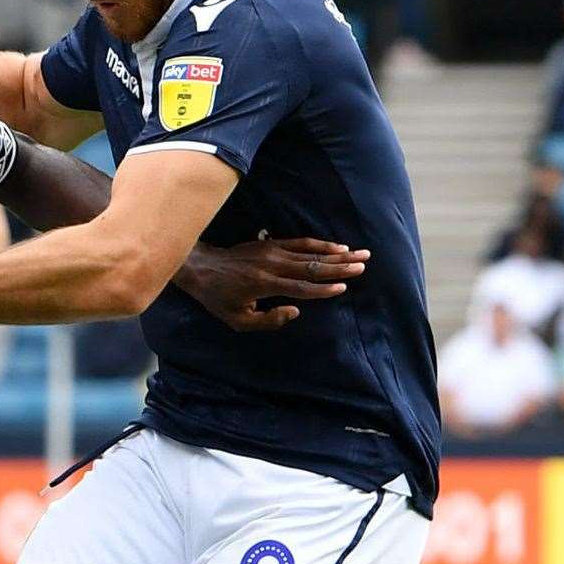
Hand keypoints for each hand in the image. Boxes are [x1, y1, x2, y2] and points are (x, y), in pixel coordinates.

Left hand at [183, 236, 368, 331]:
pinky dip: (321, 244)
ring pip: (311, 252)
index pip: (300, 287)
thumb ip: (267, 320)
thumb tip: (295, 312)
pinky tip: (338, 245)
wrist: (200, 267)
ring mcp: (272, 251)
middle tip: (363, 265)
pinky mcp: (271, 243)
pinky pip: (301, 242)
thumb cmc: (218, 298)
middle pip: (311, 266)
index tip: (343, 288)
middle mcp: (272, 265)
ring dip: (337, 253)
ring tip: (360, 254)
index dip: (322, 289)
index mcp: (264, 285)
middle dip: (339, 266)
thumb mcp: (237, 320)